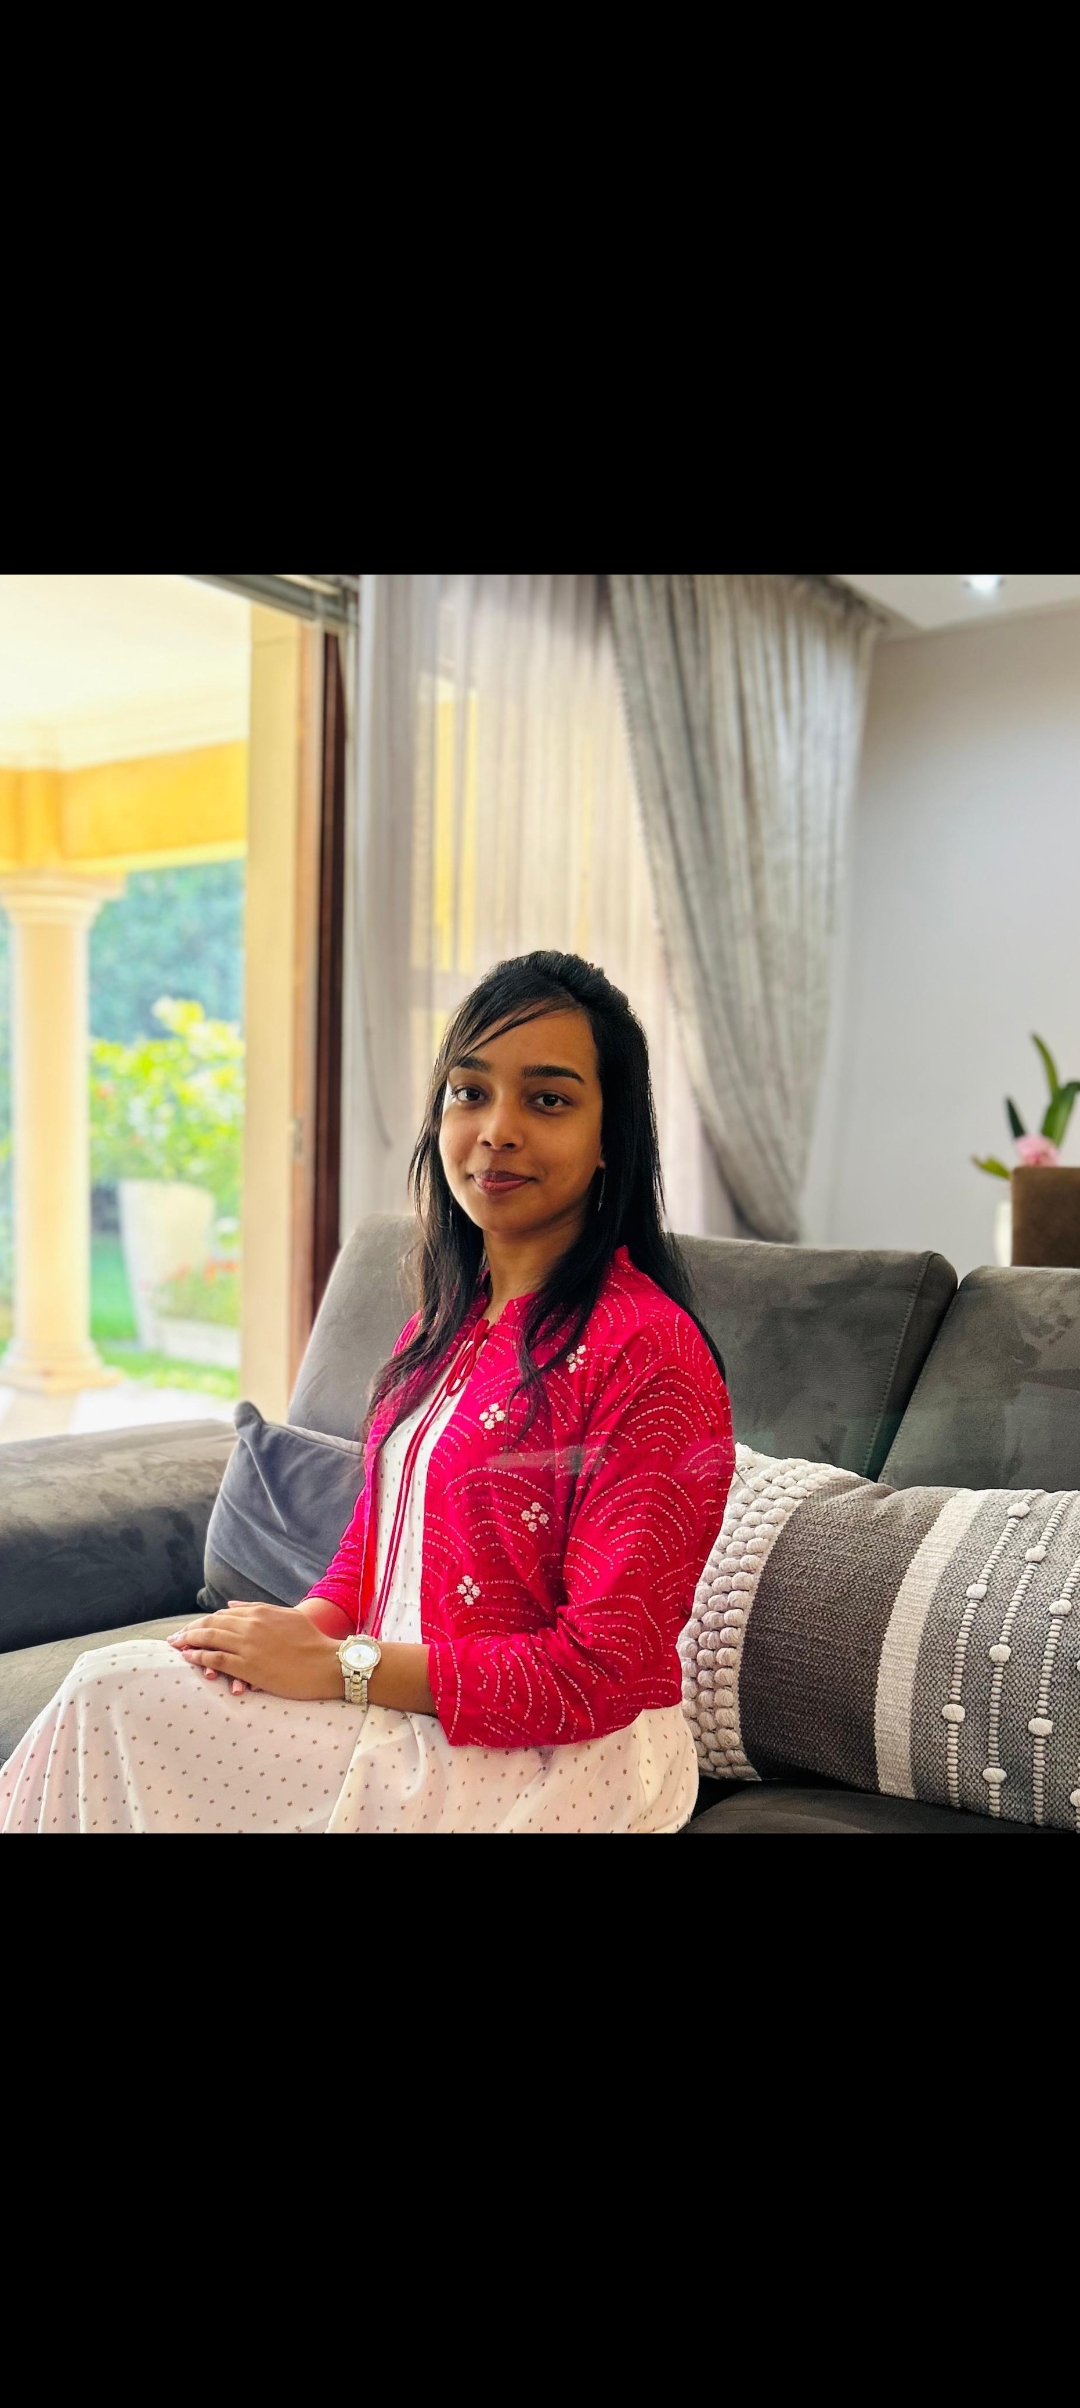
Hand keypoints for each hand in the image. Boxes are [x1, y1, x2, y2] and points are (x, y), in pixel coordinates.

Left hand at [168, 1603, 341, 1700]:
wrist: (327, 1663)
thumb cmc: (312, 1641)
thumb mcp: (286, 1616)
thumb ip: (257, 1608)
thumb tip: (231, 1604)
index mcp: (259, 1612)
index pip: (223, 1614)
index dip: (204, 1621)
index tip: (191, 1628)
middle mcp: (250, 1625)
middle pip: (210, 1624)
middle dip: (189, 1630)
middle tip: (174, 1638)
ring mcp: (247, 1645)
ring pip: (209, 1639)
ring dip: (189, 1642)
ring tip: (175, 1646)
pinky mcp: (248, 1666)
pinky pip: (215, 1659)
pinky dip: (199, 1657)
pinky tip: (188, 1658)